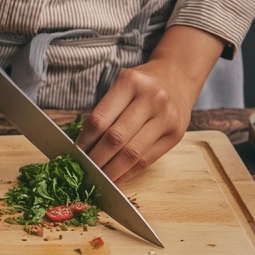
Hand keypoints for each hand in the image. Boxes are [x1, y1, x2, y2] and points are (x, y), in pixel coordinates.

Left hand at [76, 26, 226, 182]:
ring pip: (132, 154)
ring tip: (98, 179)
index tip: (75, 154)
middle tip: (84, 170)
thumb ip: (105, 111)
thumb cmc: (142, 84)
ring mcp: (166, 117)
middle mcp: (151, 98)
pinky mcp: (176, 135)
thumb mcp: (122, 85)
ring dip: (111, 171)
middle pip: (115, 139)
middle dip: (96, 160)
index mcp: (130, 82)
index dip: (85, 141)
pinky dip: (128, 173)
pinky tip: (116, 178)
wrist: (178, 76)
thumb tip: (83, 147)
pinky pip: (147, 161)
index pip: (100, 119)